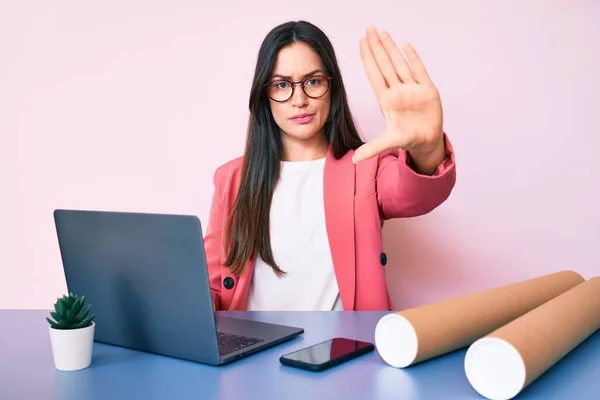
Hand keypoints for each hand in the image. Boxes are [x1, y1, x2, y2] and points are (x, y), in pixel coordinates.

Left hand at [353, 26, 444, 169]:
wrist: (426, 141)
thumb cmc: (407, 138)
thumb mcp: (388, 142)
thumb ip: (372, 148)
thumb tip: (353, 160)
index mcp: (387, 100)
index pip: (375, 74)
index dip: (368, 58)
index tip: (361, 43)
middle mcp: (398, 90)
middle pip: (385, 64)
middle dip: (377, 46)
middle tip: (369, 29)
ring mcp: (412, 89)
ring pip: (400, 64)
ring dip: (391, 48)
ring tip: (382, 32)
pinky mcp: (428, 90)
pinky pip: (420, 70)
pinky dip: (414, 58)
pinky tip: (406, 46)